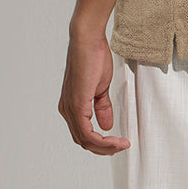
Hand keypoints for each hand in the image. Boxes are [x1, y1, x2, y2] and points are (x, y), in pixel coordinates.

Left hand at [57, 31, 130, 154]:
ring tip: (121, 144)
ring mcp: (70, 108)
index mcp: (71, 105)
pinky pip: (86, 133)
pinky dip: (101, 140)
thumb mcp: (100, 87)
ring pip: (85, 140)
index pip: (83, 133)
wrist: (87, 40)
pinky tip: (114, 139)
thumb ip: (101, 107)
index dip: (101, 142)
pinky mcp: (77, 104)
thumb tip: (106, 125)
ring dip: (104, 146)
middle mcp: (67, 109)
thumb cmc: (92, 57)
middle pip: (83, 141)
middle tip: (121, 146)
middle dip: (103, 148)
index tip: (119, 141)